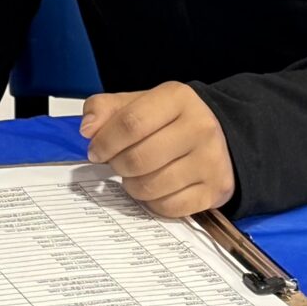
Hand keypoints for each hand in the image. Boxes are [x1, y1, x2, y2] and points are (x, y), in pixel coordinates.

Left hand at [82, 82, 235, 217]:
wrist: (219, 137)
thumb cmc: (168, 120)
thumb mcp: (137, 103)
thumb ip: (105, 109)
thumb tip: (88, 129)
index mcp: (178, 98)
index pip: (131, 123)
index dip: (105, 141)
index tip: (95, 150)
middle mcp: (200, 128)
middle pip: (139, 158)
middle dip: (117, 165)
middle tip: (115, 164)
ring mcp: (211, 161)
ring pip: (152, 186)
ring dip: (132, 186)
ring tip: (133, 176)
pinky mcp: (216, 190)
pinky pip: (170, 207)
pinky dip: (152, 203)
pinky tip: (152, 189)